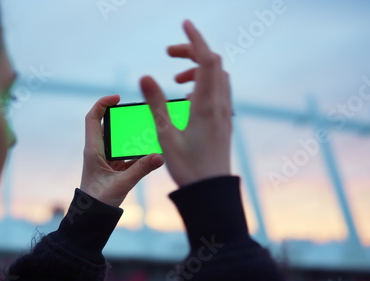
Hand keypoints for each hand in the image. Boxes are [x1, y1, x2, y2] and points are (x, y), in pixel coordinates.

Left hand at [80, 95, 164, 206]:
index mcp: (93, 149)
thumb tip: (160, 156)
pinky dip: (138, 152)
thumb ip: (141, 169)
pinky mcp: (115, 167)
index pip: (93, 118)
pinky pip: (127, 154)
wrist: (93, 218)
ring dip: (133, 136)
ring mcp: (107, 159)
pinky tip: (151, 152)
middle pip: (109, 126)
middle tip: (140, 115)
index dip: (102, 104)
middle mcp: (99, 150)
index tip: (117, 98)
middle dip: (124, 119)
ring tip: (149, 132)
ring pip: (120, 140)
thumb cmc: (99, 200)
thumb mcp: (122, 184)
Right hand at [140, 20, 231, 186]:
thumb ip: (155, 103)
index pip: (207, 60)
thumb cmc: (188, 166)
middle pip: (213, 63)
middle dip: (193, 51)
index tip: (184, 24)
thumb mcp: (165, 134)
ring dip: (198, 68)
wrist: (211, 189)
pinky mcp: (224, 120)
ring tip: (176, 80)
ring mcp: (224, 112)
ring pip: (218, 76)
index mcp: (206, 105)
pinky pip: (219, 90)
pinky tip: (187, 97)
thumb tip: (145, 76)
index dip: (196, 39)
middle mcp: (220, 105)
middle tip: (169, 54)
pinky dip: (204, 83)